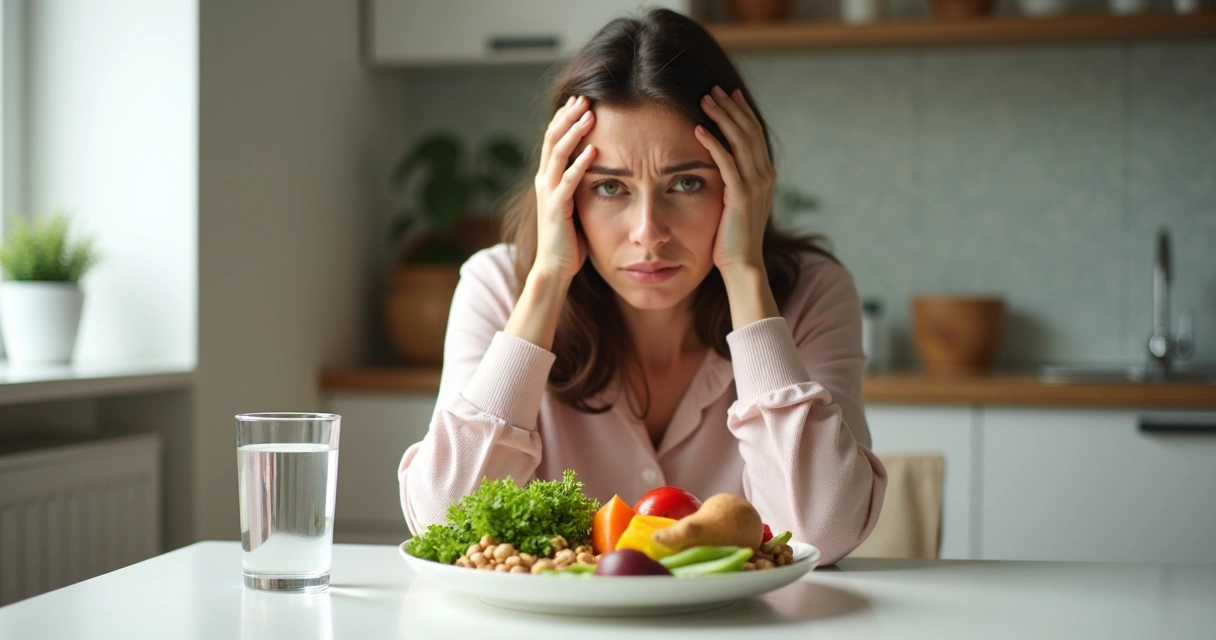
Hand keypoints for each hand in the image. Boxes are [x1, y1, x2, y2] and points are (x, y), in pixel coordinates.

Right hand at [532, 95, 597, 283]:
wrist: (555, 267)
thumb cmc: (569, 237)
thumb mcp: (574, 202)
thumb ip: (579, 182)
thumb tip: (599, 163)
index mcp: (548, 177)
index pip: (553, 139)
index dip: (564, 118)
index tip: (581, 99)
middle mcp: (544, 181)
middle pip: (552, 139)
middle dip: (568, 117)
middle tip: (584, 97)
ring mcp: (548, 194)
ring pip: (557, 155)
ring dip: (573, 133)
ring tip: (589, 115)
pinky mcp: (556, 210)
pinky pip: (567, 182)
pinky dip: (580, 164)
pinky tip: (593, 150)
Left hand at [695, 86, 774, 279]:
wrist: (743, 265)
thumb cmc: (733, 238)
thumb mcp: (736, 203)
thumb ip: (734, 182)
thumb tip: (721, 165)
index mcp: (765, 175)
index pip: (754, 134)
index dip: (742, 112)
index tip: (728, 94)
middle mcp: (764, 176)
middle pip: (749, 131)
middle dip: (731, 107)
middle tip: (713, 88)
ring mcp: (755, 185)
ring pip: (740, 141)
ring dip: (722, 117)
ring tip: (705, 100)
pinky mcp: (740, 196)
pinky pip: (726, 162)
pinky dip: (713, 143)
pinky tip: (698, 130)